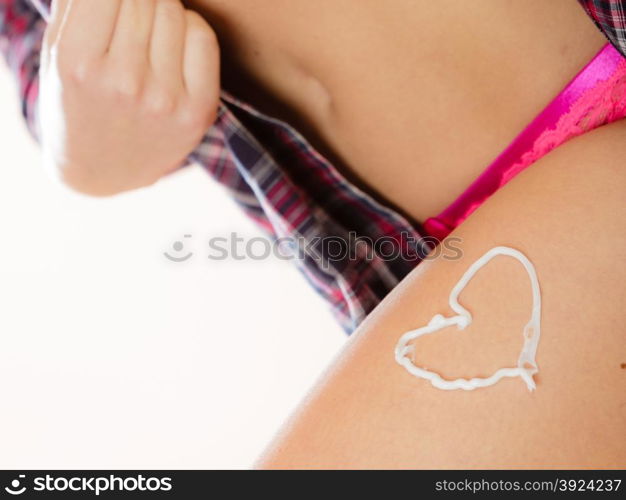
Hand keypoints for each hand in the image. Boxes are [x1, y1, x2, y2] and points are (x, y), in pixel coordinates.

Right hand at [39, 0, 219, 195]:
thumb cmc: (78, 101)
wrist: (103, 169)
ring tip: (146, 37)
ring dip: (162, 12)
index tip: (115, 4)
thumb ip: (78, 4)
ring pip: (175, 11)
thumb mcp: (58, 53)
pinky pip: (203, 37)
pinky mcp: (197, 111)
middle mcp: (124, 83)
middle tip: (129, 19)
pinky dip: (190, 30)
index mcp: (79, 64)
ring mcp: (165, 100)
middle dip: (138, 1)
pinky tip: (173, 49)